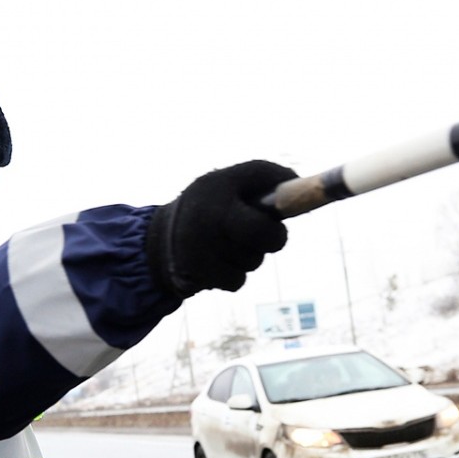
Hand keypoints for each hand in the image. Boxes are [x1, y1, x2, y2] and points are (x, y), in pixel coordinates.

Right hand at [146, 160, 296, 296]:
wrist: (158, 241)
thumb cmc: (209, 206)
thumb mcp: (229, 181)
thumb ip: (266, 177)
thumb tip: (300, 184)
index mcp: (217, 186)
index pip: (262, 193)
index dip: (284, 207)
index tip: (285, 219)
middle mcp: (206, 216)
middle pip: (267, 236)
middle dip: (274, 238)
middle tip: (267, 233)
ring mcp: (199, 248)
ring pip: (254, 260)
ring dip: (249, 255)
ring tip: (227, 243)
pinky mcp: (195, 275)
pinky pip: (238, 280)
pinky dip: (233, 274)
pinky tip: (216, 262)